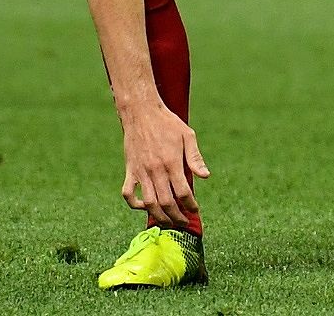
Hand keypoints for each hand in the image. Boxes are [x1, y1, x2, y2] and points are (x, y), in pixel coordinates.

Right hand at [118, 100, 209, 228]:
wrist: (141, 112)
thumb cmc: (167, 123)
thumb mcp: (187, 135)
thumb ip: (195, 158)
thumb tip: (205, 176)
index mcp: (172, 162)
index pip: (183, 192)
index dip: (191, 205)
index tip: (195, 210)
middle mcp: (156, 170)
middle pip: (167, 203)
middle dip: (177, 217)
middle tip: (184, 222)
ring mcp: (141, 172)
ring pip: (149, 203)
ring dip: (159, 217)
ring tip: (168, 222)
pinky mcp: (130, 170)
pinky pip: (128, 193)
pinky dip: (134, 205)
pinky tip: (144, 207)